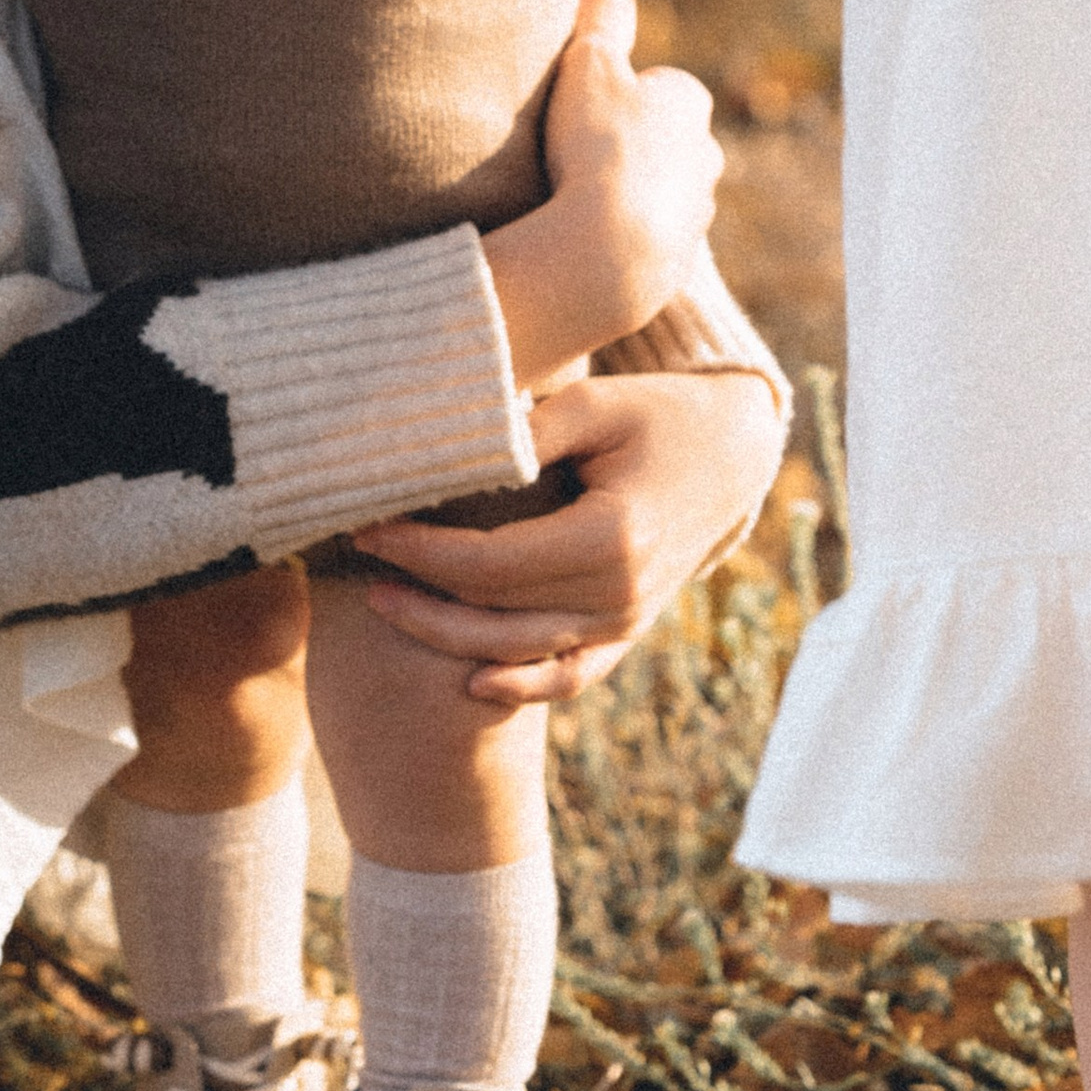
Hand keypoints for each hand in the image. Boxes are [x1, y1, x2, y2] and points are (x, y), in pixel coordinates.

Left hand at [351, 369, 786, 704]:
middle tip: (359, 560)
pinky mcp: (627, 630)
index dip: (422, 552)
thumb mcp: (593, 404)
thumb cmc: (655, 415)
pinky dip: (524, 686)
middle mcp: (620, 592)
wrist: (730, 454)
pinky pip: (572, 675)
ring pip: (522, 651)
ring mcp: (627, 620)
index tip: (370, 526)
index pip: (490, 563)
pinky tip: (472, 684)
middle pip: (497, 613)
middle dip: (419, 590)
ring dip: (448, 638)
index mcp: (611, 537)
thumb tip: (449, 451)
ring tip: (384, 604)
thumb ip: (525, 432)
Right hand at [481, 0, 721, 378]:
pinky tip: (582, 243)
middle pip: (662, 141)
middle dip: (626, 145)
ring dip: (624, 194)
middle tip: (571, 156)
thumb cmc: (597, 147)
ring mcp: (696, 214)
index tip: (577, 110)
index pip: (654, 85)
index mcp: (689, 103)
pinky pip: (646, 242)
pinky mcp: (678, 265)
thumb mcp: (588, 64)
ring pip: (658, 192)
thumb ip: (601, 22)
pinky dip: (620, 239)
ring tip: (571, 202)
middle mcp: (706, 158)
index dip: (612, 94)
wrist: (608, 252)